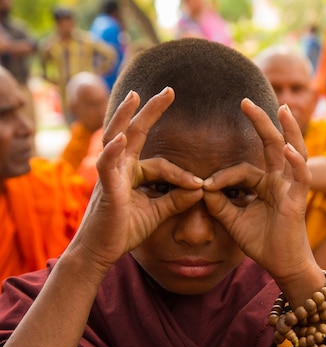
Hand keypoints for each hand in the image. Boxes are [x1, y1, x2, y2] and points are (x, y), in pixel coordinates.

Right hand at [68, 88, 203, 275]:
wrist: (100, 253)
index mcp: (132, 173)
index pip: (162, 165)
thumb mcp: (156, 213)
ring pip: (116, 139)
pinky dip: (113, 151)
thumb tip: (200, 189)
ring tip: (135, 96)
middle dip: (150, 110)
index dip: (182, 175)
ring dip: (125, 116)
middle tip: (169, 90)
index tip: (199, 185)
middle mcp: (119, 168)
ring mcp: (109, 176)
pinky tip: (121, 138)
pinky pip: (107, 166)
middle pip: (135, 132)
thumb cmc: (123, 231)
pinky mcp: (104, 189)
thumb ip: (176, 200)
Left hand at [202, 99, 318, 287]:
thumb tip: (202, 188)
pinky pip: (300, 176)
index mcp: (266, 184)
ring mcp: (292, 187)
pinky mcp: (298, 199)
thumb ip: (219, 203)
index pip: (243, 170)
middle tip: (245, 101)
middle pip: (272, 145)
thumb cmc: (262, 243)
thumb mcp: (233, 220)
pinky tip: (288, 148)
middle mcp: (281, 181)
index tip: (205, 187)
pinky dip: (295, 161)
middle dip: (261, 122)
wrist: (281, 265)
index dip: (223, 176)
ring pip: (293, 151)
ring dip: (288, 130)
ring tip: (282, 109)